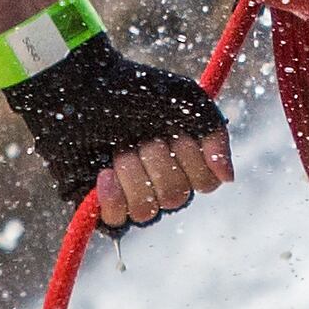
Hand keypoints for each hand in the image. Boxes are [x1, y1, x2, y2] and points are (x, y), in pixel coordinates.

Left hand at [2, 40, 233, 221]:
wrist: (81, 86)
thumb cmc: (134, 87)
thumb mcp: (185, 99)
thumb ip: (215, 132)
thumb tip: (226, 178)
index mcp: (184, 158)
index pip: (206, 184)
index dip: (192, 161)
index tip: (176, 134)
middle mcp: (160, 180)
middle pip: (176, 198)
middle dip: (156, 162)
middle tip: (140, 137)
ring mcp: (130, 193)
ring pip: (146, 211)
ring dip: (131, 174)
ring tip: (117, 150)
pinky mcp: (99, 203)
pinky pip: (115, 222)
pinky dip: (110, 196)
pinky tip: (103, 172)